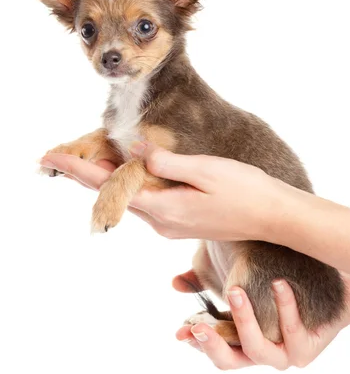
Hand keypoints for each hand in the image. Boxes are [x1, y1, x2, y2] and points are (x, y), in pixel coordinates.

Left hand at [40, 143, 294, 241]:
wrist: (275, 217)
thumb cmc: (246, 191)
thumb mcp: (206, 170)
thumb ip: (166, 162)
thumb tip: (133, 150)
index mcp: (163, 207)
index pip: (108, 186)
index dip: (76, 170)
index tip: (49, 158)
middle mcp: (161, 221)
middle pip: (112, 194)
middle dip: (83, 173)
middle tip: (54, 157)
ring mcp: (171, 224)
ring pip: (130, 197)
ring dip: (106, 179)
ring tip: (81, 160)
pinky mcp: (182, 220)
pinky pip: (147, 199)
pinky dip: (130, 184)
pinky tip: (124, 172)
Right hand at [175, 274, 349, 369]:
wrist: (340, 288)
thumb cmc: (286, 281)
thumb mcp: (244, 279)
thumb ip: (207, 282)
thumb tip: (175, 282)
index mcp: (242, 341)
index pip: (213, 349)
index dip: (195, 344)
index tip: (181, 332)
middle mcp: (261, 352)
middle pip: (228, 362)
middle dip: (211, 344)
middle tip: (197, 326)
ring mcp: (283, 354)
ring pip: (257, 350)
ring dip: (243, 320)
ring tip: (235, 290)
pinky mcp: (306, 349)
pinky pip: (291, 331)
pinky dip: (284, 306)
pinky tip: (278, 283)